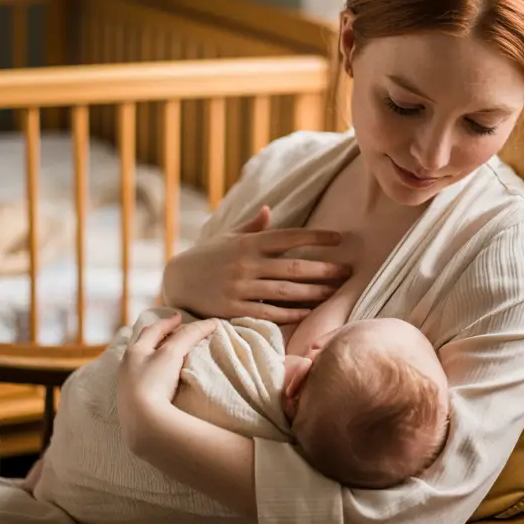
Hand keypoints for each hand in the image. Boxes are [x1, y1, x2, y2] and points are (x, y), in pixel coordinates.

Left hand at [117, 314, 217, 453]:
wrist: (142, 423)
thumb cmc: (154, 382)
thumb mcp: (172, 354)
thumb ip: (189, 336)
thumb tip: (212, 322)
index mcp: (134, 351)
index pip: (153, 330)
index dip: (168, 322)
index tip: (179, 317)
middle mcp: (128, 366)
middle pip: (142, 345)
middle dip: (156, 336)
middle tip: (169, 331)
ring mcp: (128, 385)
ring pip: (141, 363)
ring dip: (153, 355)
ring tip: (165, 354)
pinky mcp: (132, 402)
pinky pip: (143, 380)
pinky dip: (153, 373)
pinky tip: (159, 380)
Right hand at [162, 206, 350, 324]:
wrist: (175, 281)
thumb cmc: (206, 257)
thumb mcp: (226, 237)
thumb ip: (251, 226)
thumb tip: (269, 209)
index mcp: (248, 243)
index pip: (289, 237)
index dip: (317, 237)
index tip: (340, 239)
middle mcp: (246, 264)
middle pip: (294, 268)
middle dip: (324, 269)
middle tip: (348, 271)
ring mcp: (240, 288)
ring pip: (286, 292)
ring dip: (314, 292)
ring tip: (334, 292)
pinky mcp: (233, 309)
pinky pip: (269, 312)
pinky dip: (291, 314)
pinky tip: (309, 312)